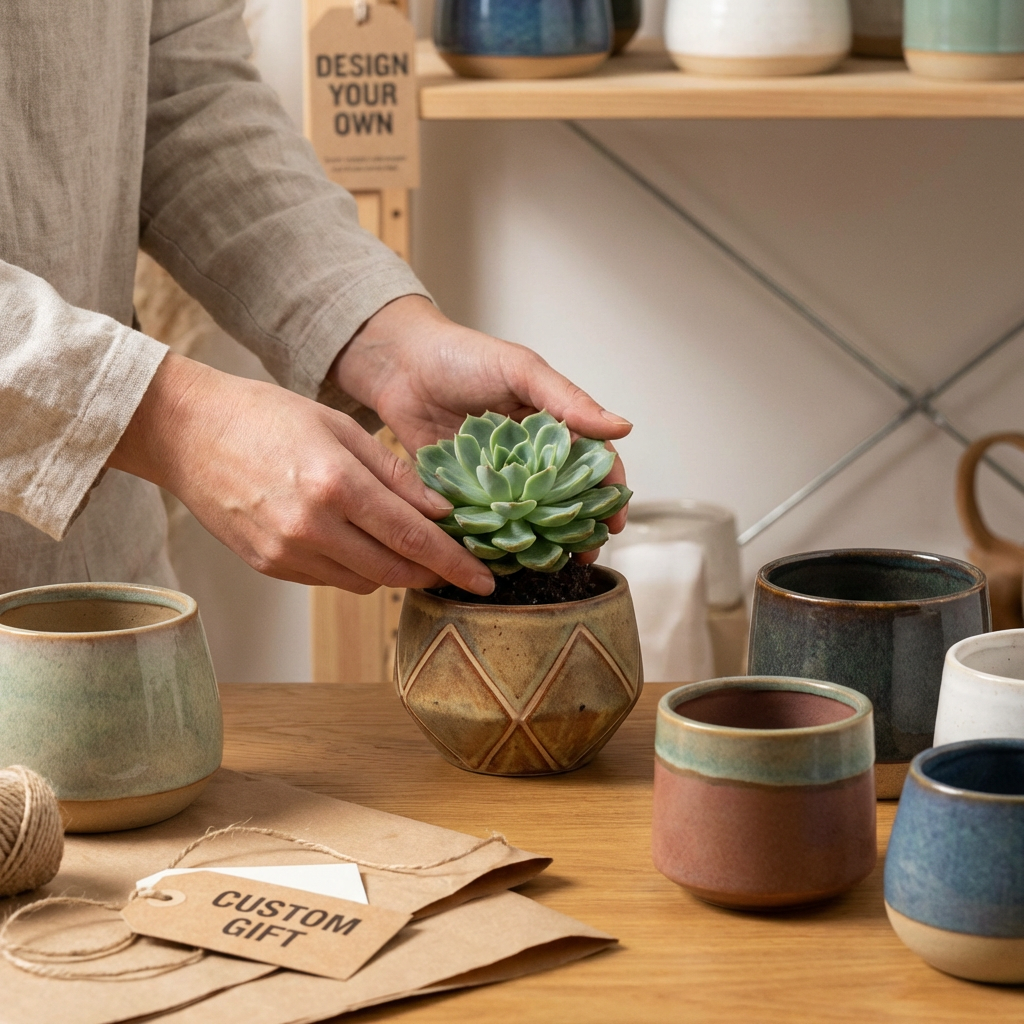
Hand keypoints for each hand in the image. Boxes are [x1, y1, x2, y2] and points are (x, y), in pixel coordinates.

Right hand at [107, 352, 496, 593]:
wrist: (187, 431)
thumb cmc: (266, 416)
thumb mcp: (340, 427)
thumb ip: (395, 473)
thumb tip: (441, 512)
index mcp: (335, 483)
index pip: (413, 537)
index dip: (455, 563)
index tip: (484, 579)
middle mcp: (311, 526)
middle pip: (393, 571)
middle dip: (432, 575)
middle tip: (458, 571)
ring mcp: (286, 552)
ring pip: (363, 583)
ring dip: (393, 572)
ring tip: (406, 550)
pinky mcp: (268, 566)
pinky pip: (330, 580)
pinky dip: (354, 569)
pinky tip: (358, 545)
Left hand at [333, 296, 632, 561]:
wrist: (399, 364)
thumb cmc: (462, 356)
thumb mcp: (521, 370)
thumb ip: (568, 400)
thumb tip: (622, 428)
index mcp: (549, 428)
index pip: (588, 464)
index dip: (606, 492)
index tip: (614, 520)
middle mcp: (526, 458)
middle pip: (561, 500)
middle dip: (578, 529)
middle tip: (586, 554)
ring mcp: (494, 480)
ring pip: (524, 519)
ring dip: (539, 543)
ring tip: (550, 566)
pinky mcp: (459, 494)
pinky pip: (481, 524)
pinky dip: (492, 543)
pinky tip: (503, 563)